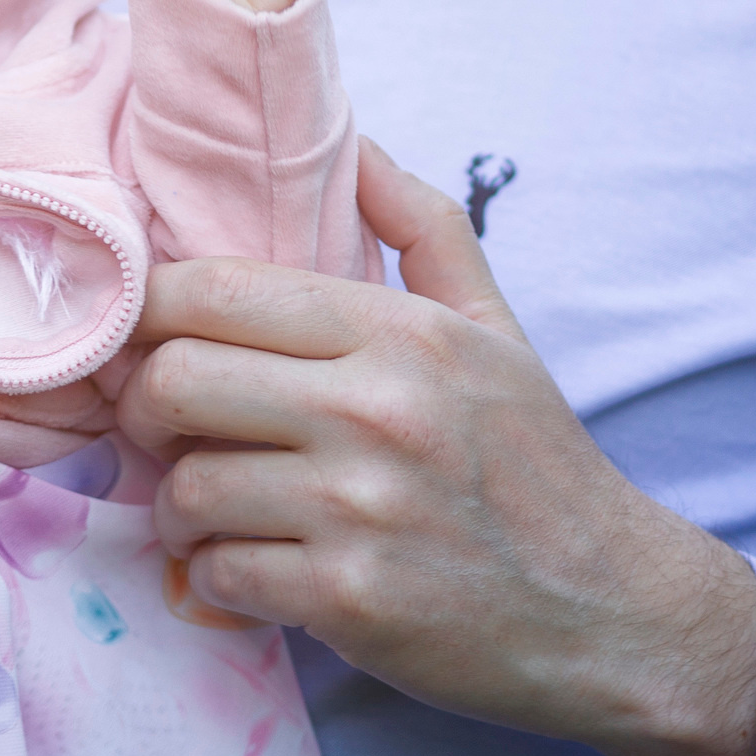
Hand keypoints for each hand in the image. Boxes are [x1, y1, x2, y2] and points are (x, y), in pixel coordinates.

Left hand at [116, 141, 755, 755]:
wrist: (612, 614)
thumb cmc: (536, 466)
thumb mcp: (496, 329)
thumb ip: (423, 227)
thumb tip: (353, 142)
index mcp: (403, 332)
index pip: (213, 289)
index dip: (149, 311)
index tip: (148, 339)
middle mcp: (377, 410)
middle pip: (175, 380)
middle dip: (143, 408)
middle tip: (162, 427)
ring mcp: (361, 508)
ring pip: (187, 486)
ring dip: (178, 505)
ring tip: (207, 507)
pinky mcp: (349, 600)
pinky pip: (218, 571)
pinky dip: (215, 573)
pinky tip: (251, 564)